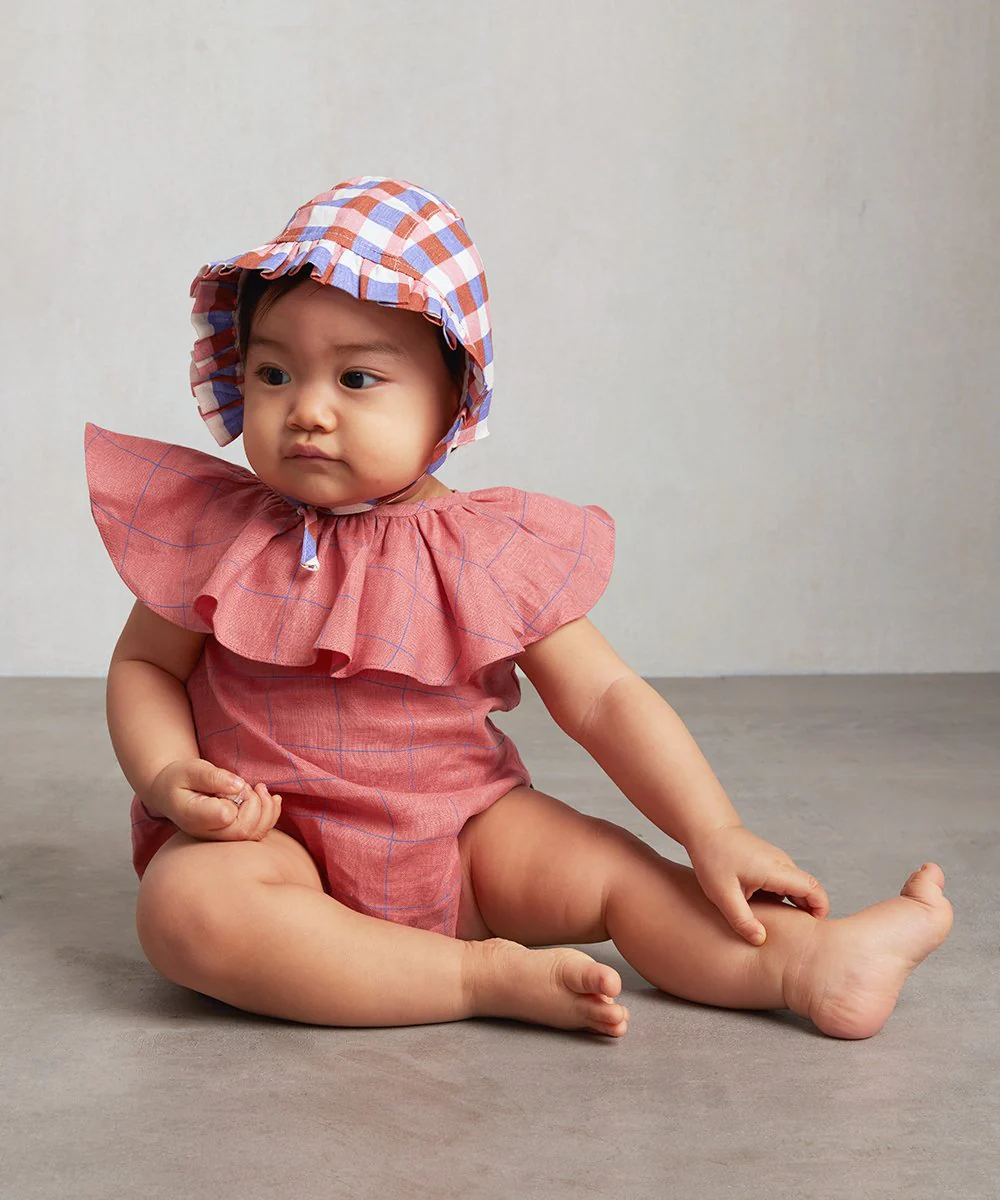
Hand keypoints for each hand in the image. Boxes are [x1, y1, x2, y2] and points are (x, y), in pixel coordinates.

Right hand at [145, 758, 281, 842]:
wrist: (171, 793)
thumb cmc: (180, 779)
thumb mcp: (191, 769)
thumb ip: (212, 777)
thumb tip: (239, 786)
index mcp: (194, 817)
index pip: (226, 817)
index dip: (240, 800)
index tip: (238, 784)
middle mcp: (208, 833)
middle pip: (244, 830)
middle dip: (257, 804)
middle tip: (249, 785)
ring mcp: (221, 837)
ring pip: (254, 835)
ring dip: (268, 810)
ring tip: (261, 789)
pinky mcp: (232, 835)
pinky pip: (258, 833)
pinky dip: (271, 815)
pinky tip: (271, 799)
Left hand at [687, 823, 829, 945]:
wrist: (708, 829)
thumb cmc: (713, 857)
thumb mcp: (722, 893)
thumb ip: (741, 919)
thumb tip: (761, 940)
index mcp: (776, 870)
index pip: (813, 889)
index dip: (820, 910)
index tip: (814, 931)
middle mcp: (782, 864)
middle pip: (809, 891)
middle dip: (809, 914)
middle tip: (798, 939)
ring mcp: (777, 862)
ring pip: (797, 888)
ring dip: (795, 907)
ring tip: (781, 930)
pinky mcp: (770, 863)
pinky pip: (785, 884)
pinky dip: (783, 899)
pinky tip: (766, 912)